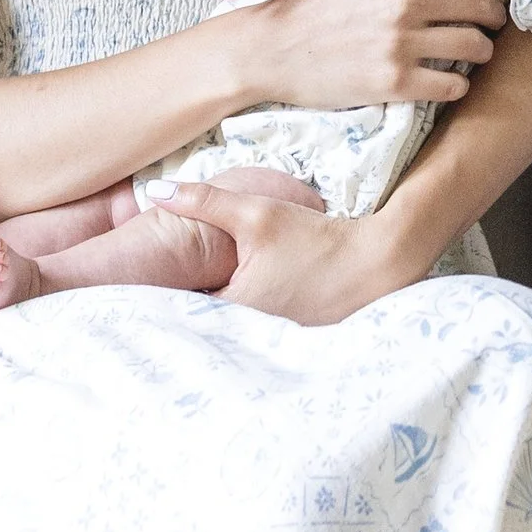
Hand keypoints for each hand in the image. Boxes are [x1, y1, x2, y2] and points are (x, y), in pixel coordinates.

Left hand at [171, 189, 406, 328]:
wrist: (377, 259)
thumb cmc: (315, 237)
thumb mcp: (257, 212)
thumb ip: (204, 201)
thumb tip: (155, 191)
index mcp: (236, 305)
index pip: (187, 305)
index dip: (173, 292)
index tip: (154, 282)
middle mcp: (253, 331)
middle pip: (212, 320)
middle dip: (199, 304)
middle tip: (178, 291)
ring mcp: (278, 340)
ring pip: (239, 327)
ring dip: (228, 316)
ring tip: (212, 300)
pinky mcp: (298, 340)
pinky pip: (265, 332)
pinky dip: (257, 322)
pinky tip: (261, 299)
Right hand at [222, 0, 508, 107]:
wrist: (268, 48)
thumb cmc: (304, 3)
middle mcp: (407, 3)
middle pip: (483, 5)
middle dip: (497, 15)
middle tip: (494, 22)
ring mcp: (402, 43)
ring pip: (476, 45)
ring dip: (484, 50)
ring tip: (476, 53)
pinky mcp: (395, 82)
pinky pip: (453, 85)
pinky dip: (459, 85)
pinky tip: (450, 82)